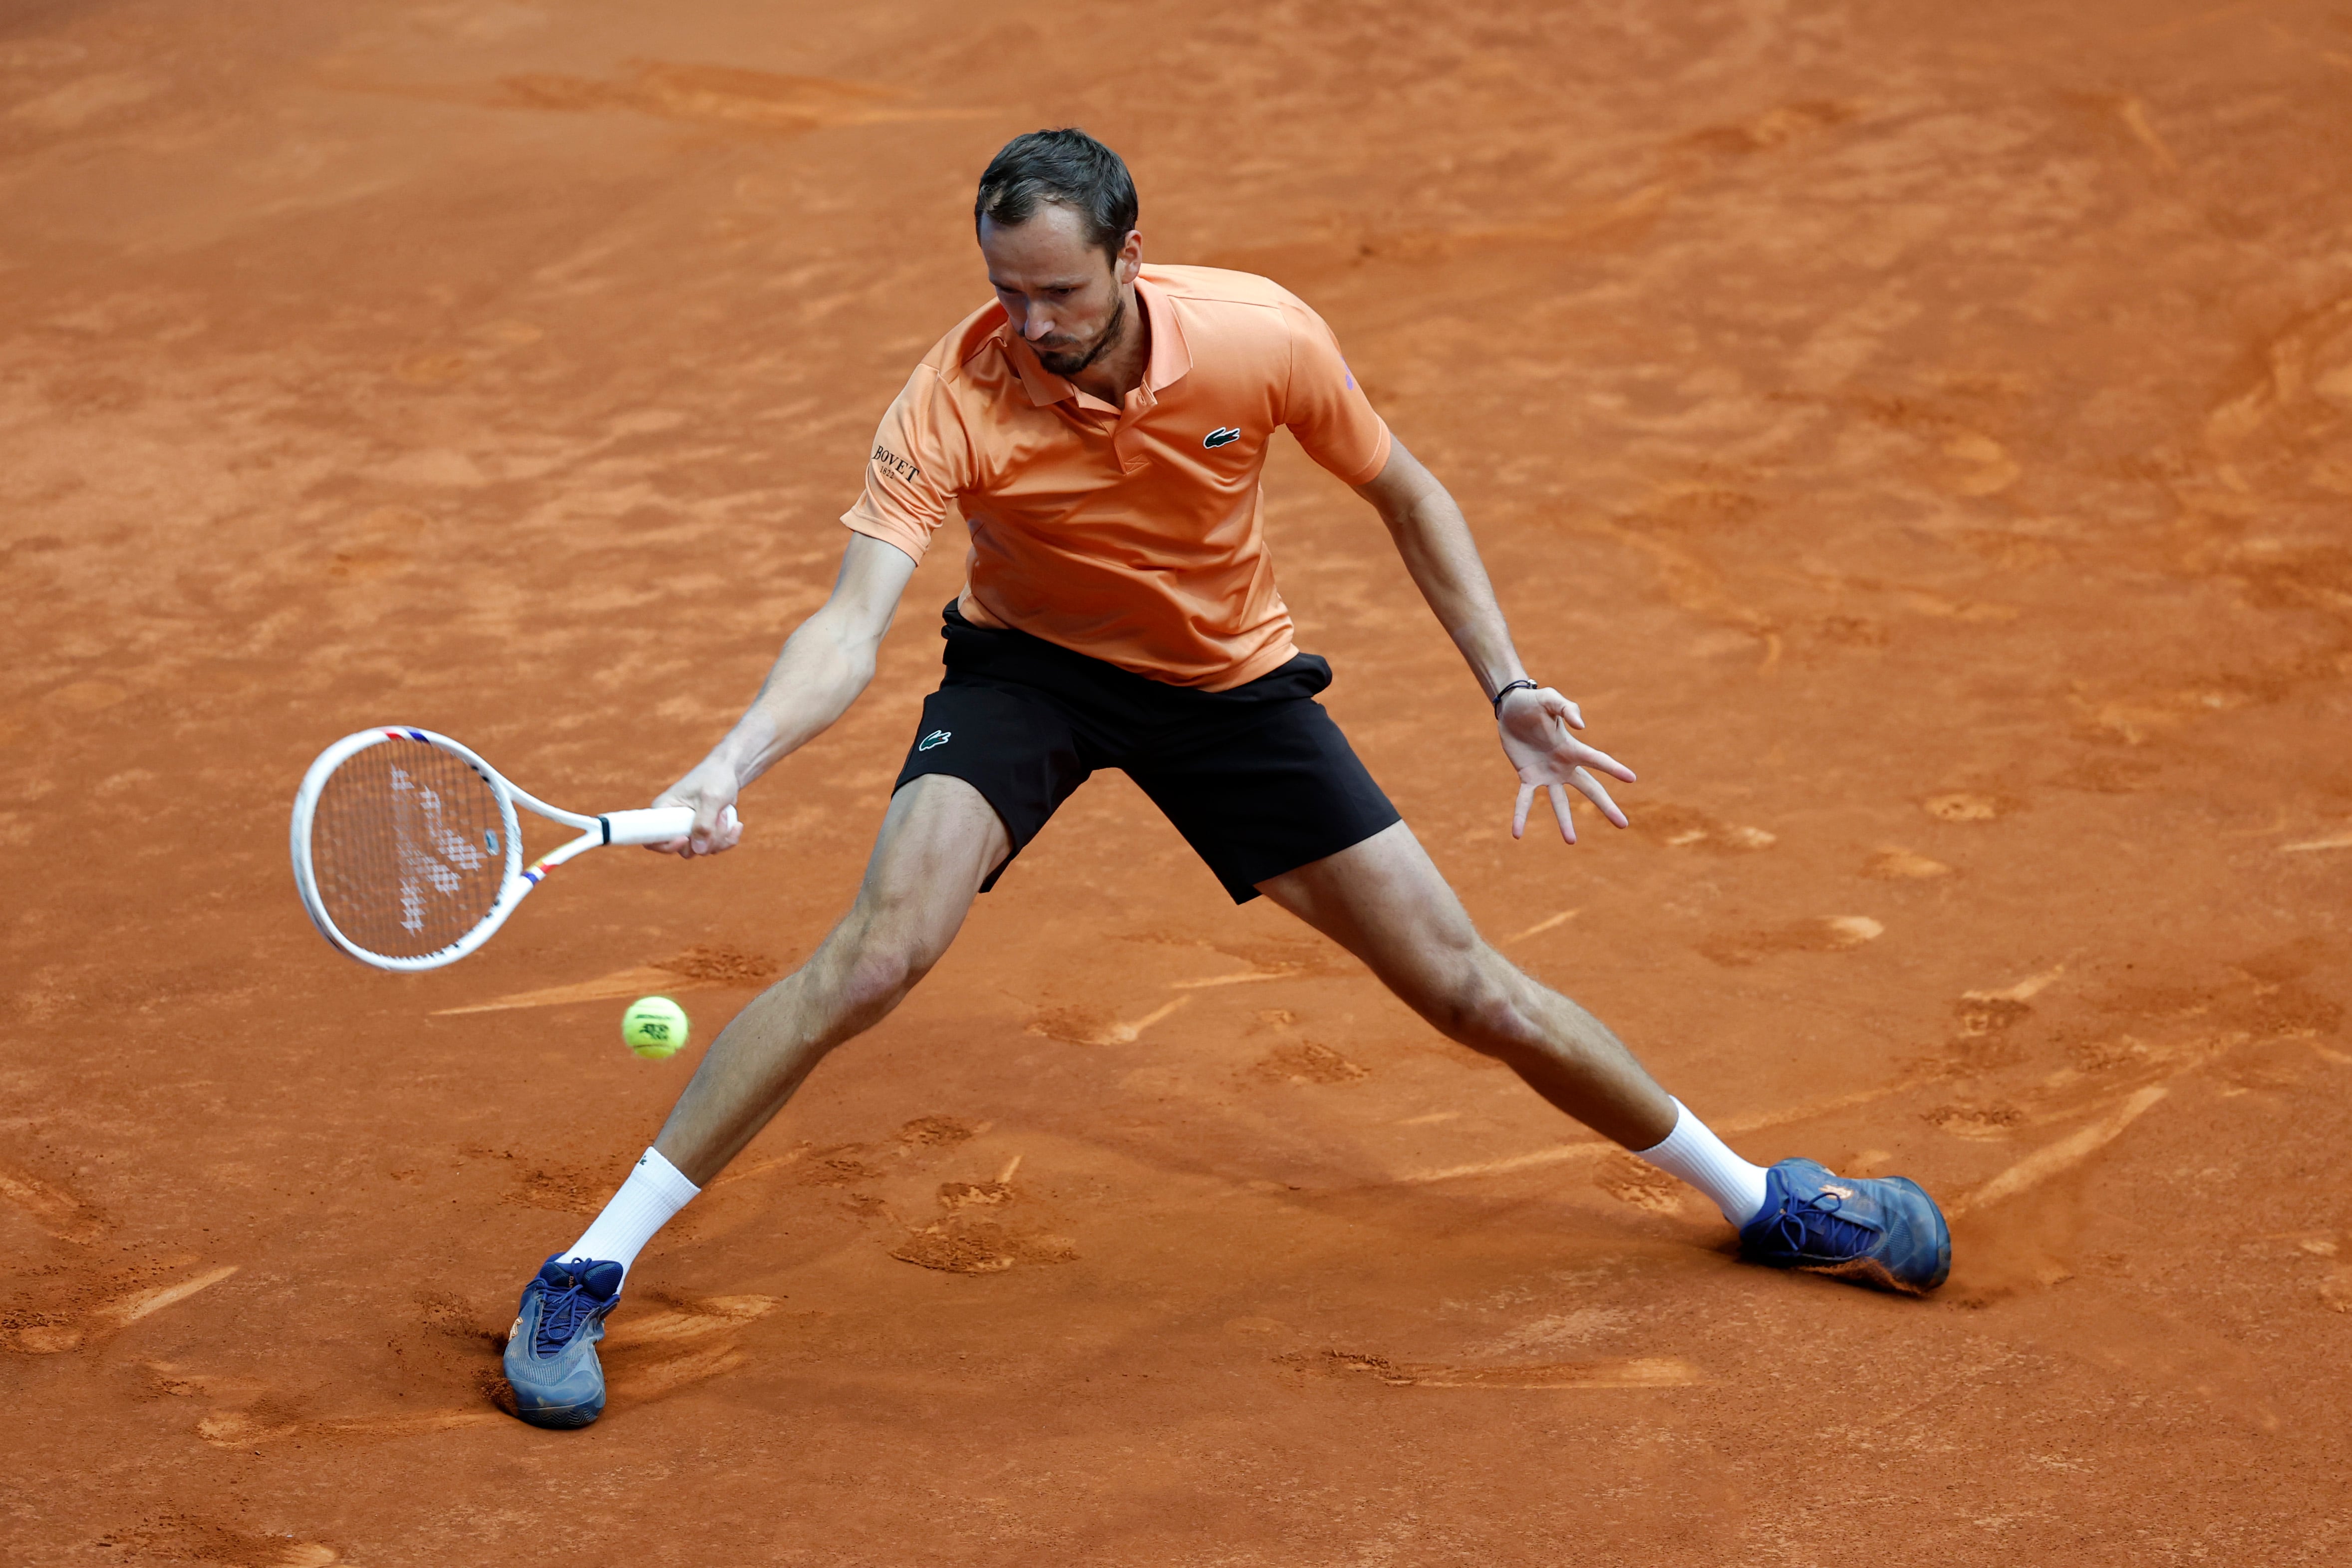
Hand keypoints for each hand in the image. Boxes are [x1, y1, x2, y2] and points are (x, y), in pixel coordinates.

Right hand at [647, 755, 745, 857]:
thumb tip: (698, 850)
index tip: (685, 838)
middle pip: (685, 849)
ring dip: (720, 837)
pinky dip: (728, 839)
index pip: (652, 839)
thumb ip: (704, 823)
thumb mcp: (711, 798)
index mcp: (663, 810)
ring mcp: (689, 830)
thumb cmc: (715, 778)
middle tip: (719, 815)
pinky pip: (714, 848)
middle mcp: (672, 823)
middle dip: (707, 838)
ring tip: (725, 813)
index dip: (666, 846)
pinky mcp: (703, 833)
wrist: (728, 771)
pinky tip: (737, 825)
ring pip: (701, 850)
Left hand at [1497, 686, 1635, 842]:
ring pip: (1560, 803)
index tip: (1632, 779)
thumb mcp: (1549, 699)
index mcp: (1573, 748)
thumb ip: (1566, 708)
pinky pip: (1525, 801)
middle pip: (1590, 789)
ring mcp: (1547, 774)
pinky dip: (1520, 816)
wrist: (1510, 709)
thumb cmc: (1533, 702)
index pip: (1598, 760)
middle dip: (1606, 806)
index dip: (1614, 769)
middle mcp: (1565, 765)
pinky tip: (1517, 834)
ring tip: (1571, 842)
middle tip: (1623, 825)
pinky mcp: (1528, 777)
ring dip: (1565, 822)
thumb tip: (1581, 726)